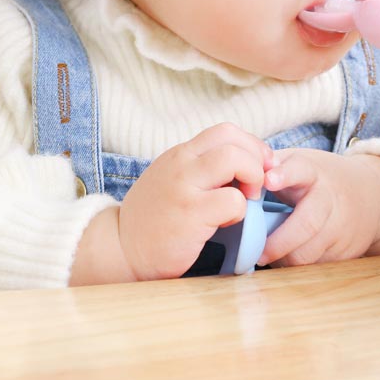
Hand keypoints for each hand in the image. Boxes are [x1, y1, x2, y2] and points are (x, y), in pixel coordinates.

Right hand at [71, 122, 273, 283]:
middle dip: (257, 159)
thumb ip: (202, 167)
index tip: (259, 166)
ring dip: (253, 178)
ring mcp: (185, 188)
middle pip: (232, 139)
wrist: (121, 249)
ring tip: (247, 199)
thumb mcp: (175, 180)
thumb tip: (246, 163)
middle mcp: (182, 164)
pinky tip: (229, 221)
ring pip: (235, 160)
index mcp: (181, 153)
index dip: (251, 145)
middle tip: (258, 184)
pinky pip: (232, 200)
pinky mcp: (190, 215)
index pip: (225, 130)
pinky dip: (241, 210)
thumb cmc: (155, 217)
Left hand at [258, 149, 379, 266]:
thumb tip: (238, 169)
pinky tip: (288, 260)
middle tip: (259, 254)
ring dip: (285, 259)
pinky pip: (317, 266)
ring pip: (310, 252)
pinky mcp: (347, 250)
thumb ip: (271, 165)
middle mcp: (330, 198)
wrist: (371, 194)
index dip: (285, 174)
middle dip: (280, 241)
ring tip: (267, 257)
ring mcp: (341, 226)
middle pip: (307, 223)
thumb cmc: (320, 179)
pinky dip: (298, 267)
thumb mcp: (300, 163)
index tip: (267, 180)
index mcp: (313, 172)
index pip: (300, 170)